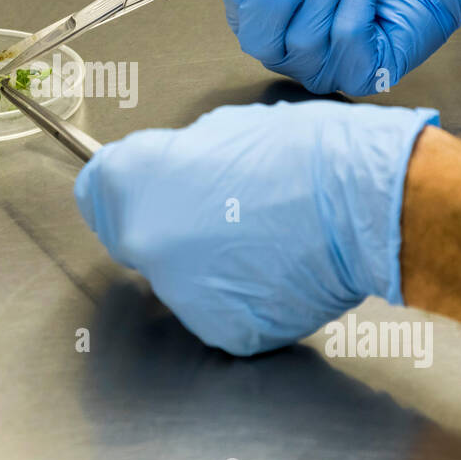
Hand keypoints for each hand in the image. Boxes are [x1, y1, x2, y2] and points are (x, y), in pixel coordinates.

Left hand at [73, 100, 438, 355]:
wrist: (364, 200)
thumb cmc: (305, 154)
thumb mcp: (222, 129)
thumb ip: (176, 158)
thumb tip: (171, 174)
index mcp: (138, 182)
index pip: (96, 191)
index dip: (123, 186)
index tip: (140, 186)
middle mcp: (146, 243)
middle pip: (137, 238)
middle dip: (167, 226)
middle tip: (220, 211)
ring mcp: (184, 295)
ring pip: (180, 280)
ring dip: (205, 266)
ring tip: (261, 239)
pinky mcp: (224, 330)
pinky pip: (220, 312)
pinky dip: (242, 297)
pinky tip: (276, 270)